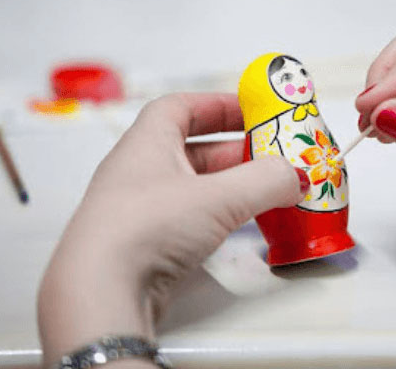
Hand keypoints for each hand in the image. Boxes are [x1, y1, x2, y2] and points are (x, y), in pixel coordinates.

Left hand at [38, 93, 307, 366]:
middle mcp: (140, 172)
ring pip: (194, 186)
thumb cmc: (145, 228)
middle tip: (273, 157)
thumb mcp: (217, 197)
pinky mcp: (147, 245)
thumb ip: (264, 181)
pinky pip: (190, 219)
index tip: (252, 111)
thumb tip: (295, 175)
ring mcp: (142, 210)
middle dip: (236, 151)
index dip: (218, 105)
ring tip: (268, 192)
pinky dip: (219, 216)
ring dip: (231, 186)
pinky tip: (242, 226)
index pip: (181, 107)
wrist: (101, 291)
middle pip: (193, 148)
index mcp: (147, 143)